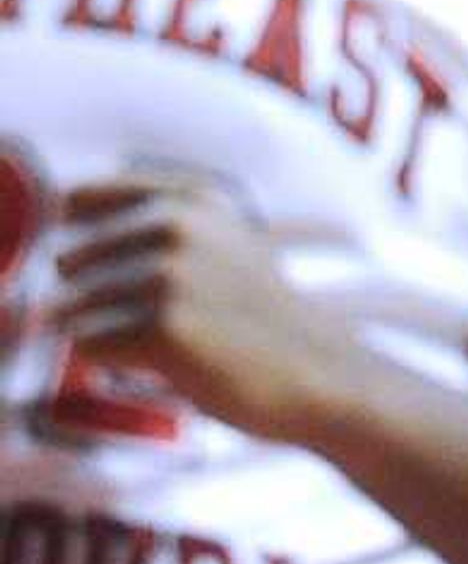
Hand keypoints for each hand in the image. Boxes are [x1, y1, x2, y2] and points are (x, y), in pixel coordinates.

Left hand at [53, 172, 373, 444]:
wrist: (313, 367)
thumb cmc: (256, 313)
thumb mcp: (222, 242)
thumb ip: (153, 225)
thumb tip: (58, 238)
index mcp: (191, 197)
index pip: (78, 198)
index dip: (79, 240)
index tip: (104, 266)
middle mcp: (177, 224)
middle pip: (69, 262)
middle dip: (91, 296)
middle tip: (158, 316)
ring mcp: (170, 274)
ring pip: (71, 309)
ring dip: (104, 334)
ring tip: (165, 340)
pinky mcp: (162, 327)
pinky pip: (86, 346)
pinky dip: (112, 361)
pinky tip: (164, 360)